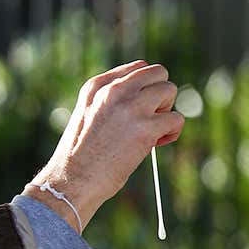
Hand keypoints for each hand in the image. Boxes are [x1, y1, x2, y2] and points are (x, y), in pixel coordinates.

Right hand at [24, 61, 184, 232]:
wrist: (72, 181)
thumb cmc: (79, 157)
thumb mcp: (87, 116)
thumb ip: (110, 102)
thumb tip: (145, 100)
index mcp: (96, 86)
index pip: (138, 67)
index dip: (144, 88)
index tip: (138, 109)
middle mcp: (114, 91)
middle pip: (158, 73)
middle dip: (159, 95)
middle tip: (148, 118)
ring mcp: (131, 108)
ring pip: (170, 90)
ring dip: (167, 111)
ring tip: (152, 132)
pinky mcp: (146, 129)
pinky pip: (176, 119)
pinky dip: (172, 132)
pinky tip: (156, 144)